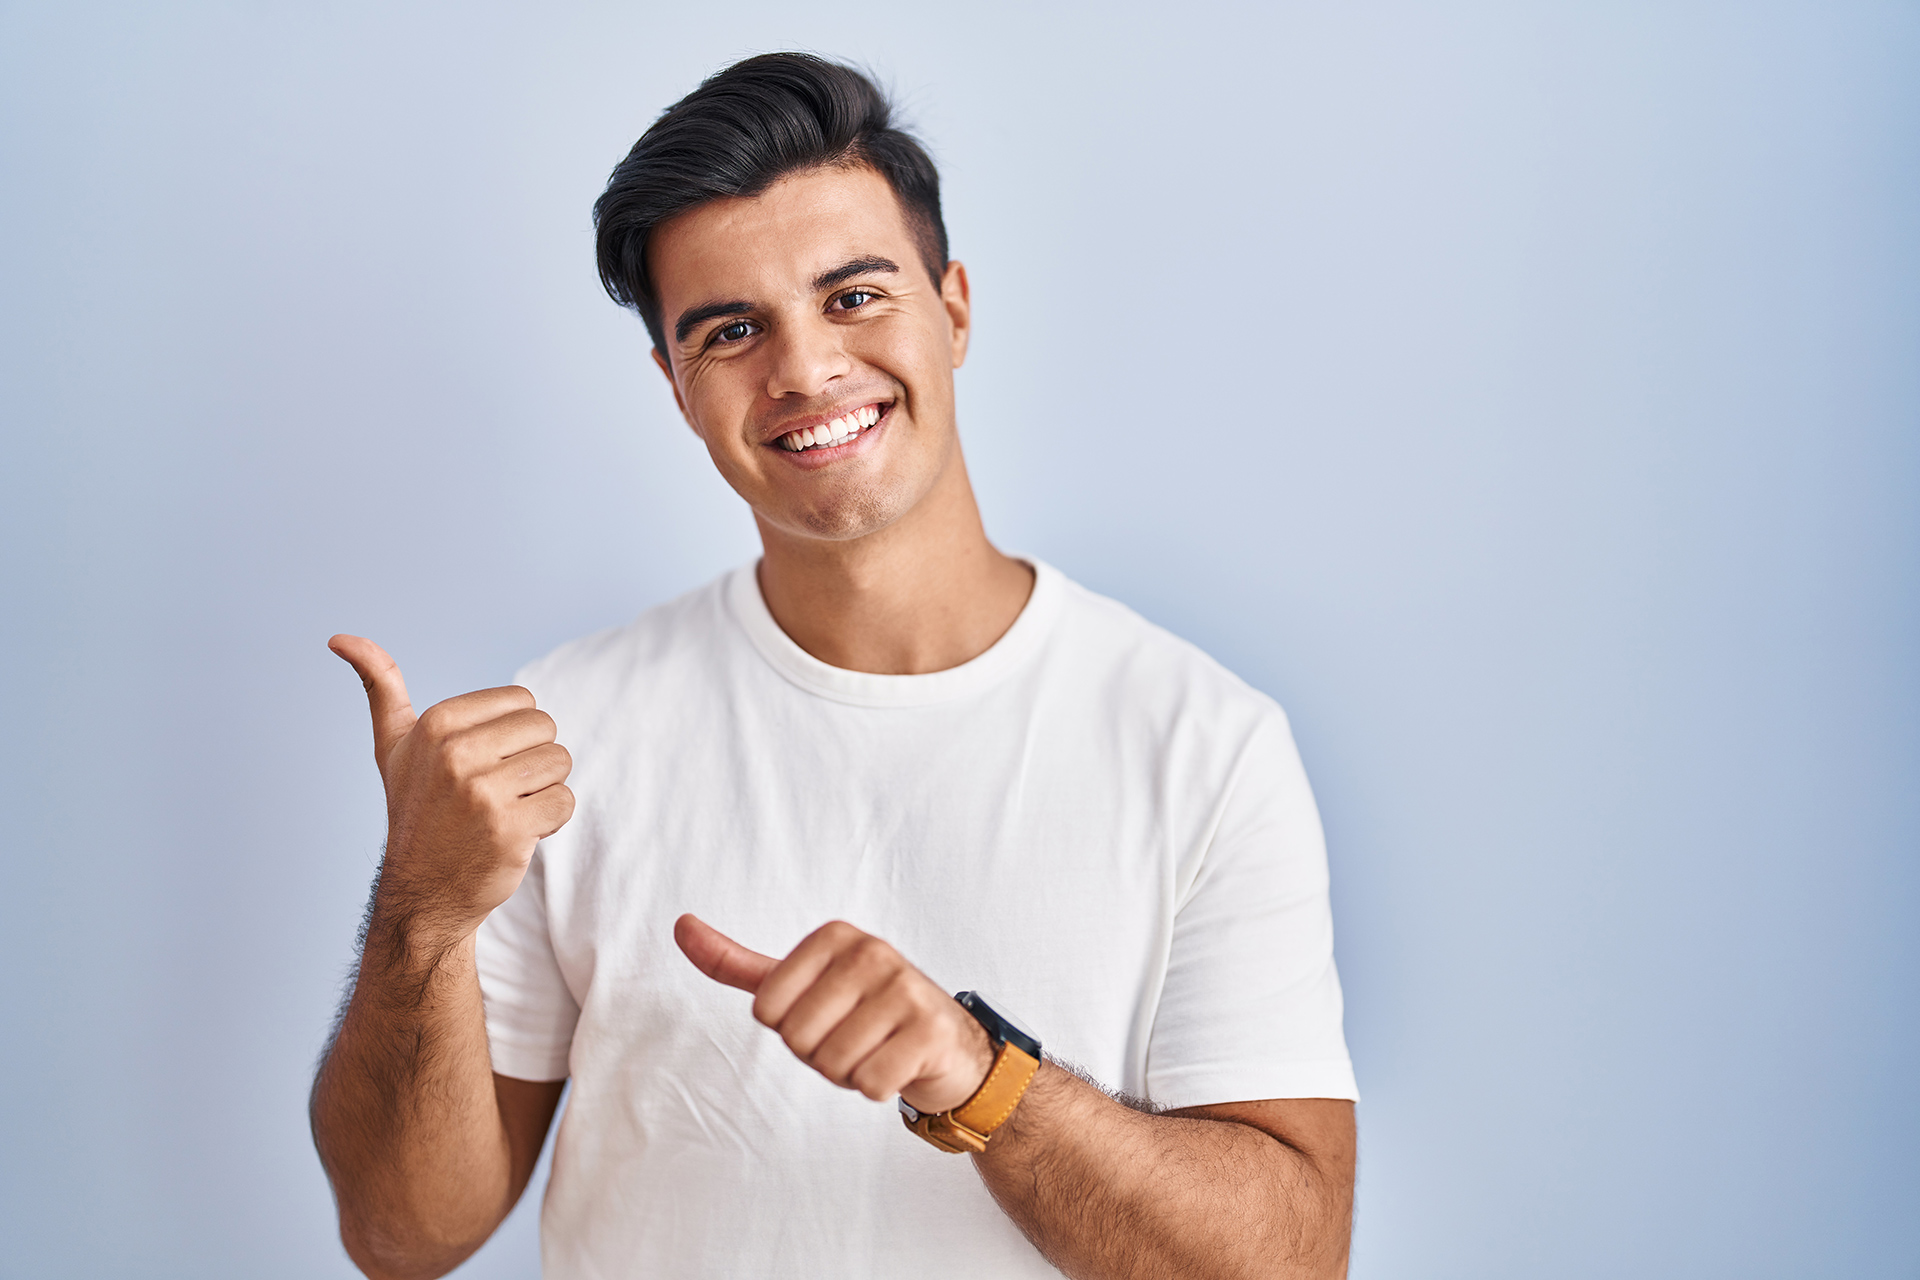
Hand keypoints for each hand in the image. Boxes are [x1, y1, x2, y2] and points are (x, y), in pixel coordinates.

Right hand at [330, 635, 574, 946]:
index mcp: (437, 724)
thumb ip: (380, 687)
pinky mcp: (510, 830)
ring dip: (542, 790)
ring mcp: (482, 793)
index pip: (523, 702)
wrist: (422, 893)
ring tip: (504, 812)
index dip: (513, 735)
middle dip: (531, 760)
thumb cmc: (417, 811)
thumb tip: (341, 637)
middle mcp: (457, 753)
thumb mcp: (393, 746)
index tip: (480, 764)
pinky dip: (551, 821)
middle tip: (495, 791)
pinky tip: (515, 835)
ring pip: (559, 764)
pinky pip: (564, 802)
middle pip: (547, 729)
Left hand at [675, 915, 994, 1114]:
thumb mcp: (799, 983)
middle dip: (819, 1055)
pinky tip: (897, 1065)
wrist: (945, 1044)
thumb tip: (681, 926)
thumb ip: (736, 962)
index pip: (767, 1009)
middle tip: (853, 1038)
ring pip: (832, 1064)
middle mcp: (872, 952)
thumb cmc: (862, 1013)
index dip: (790, 1028)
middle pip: (798, 1039)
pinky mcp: (929, 1030)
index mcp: (835, 937)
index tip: (824, 1016)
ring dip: (848, 1073)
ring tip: (875, 1050)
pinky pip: (870, 1083)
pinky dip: (877, 1088)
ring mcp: (905, 988)